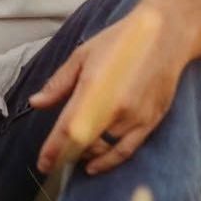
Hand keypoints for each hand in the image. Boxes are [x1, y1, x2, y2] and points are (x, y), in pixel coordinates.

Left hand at [32, 7, 188, 175]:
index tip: (43, 164)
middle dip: (66, 155)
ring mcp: (136, 117)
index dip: (53, 150)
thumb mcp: (82, 56)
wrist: (165, 35)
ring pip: (104, 149)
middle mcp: (115, 107)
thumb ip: (59, 84)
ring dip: (86, 155)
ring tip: (73, 155)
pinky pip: (127, 150)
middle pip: (84, 143)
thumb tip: (35, 103)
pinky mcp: (151, 121)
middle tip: (54, 160)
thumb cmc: (120, 42)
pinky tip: (95, 165)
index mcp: (94, 88)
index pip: (68, 129)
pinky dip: (109, 161)